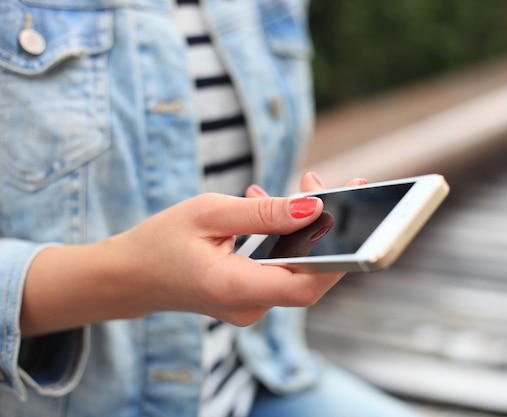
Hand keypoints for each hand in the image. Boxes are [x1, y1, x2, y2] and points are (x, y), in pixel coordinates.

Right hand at [21, 173, 366, 335]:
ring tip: (305, 185)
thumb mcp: (208, 213)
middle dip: (327, 227)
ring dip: (308, 228)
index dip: (338, 257)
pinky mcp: (251, 297)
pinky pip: (283, 269)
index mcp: (233, 289)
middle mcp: (249, 307)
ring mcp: (251, 307)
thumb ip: (263, 213)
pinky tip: (275, 207)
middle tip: (325, 181)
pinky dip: (288, 238)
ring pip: (299, 269)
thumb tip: (314, 206)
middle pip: (309, 275)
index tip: (354, 214)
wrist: (129, 277)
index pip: (305, 286)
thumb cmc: (159, 242)